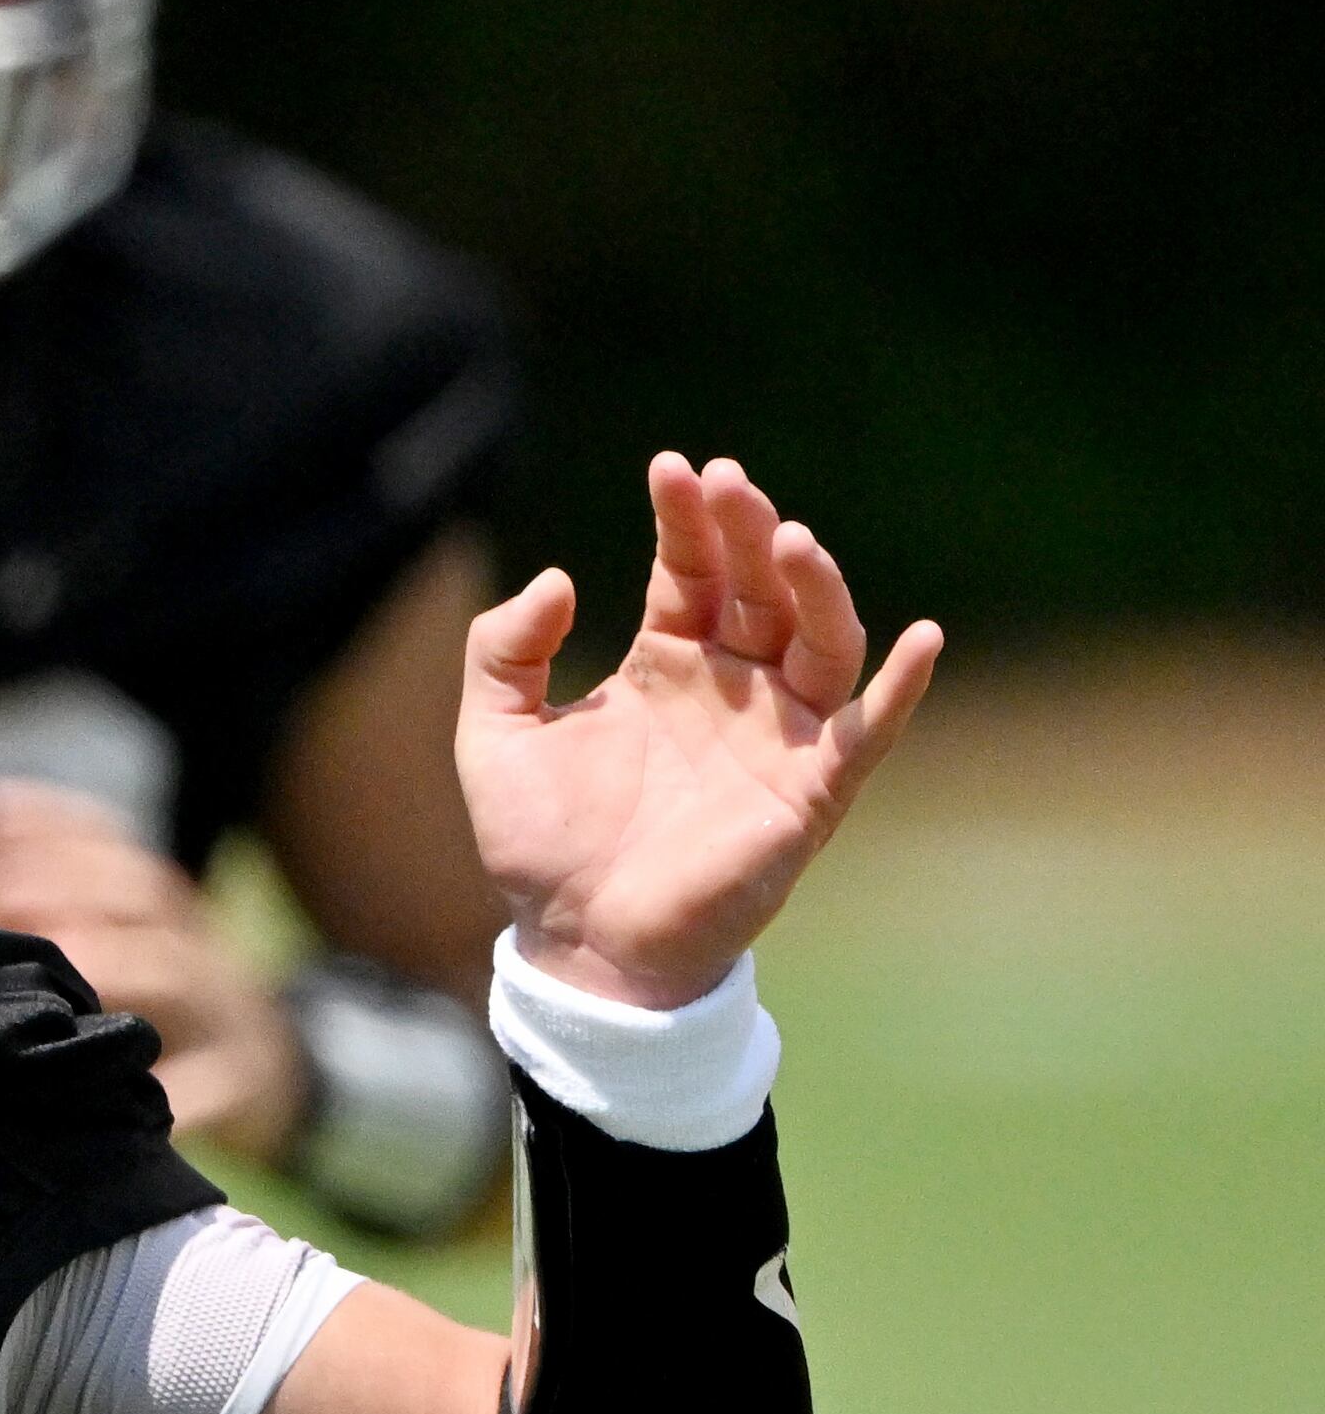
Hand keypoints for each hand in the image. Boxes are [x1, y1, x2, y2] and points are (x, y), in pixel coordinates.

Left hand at [0, 781, 307, 1159]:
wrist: (266, 1076)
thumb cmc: (148, 1007)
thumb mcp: (99, 946)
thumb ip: (16, 904)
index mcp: (152, 907)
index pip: (105, 838)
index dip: (44, 820)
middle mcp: (190, 939)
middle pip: (137, 885)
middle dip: (56, 881)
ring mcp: (222, 1006)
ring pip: (175, 966)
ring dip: (111, 960)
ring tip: (58, 967)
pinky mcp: (246, 1079)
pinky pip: (215, 1081)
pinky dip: (175, 1090)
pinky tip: (114, 1100)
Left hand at [461, 455, 942, 1008]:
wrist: (576, 946)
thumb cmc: (541, 845)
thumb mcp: (492, 734)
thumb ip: (502, 652)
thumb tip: (558, 578)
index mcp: (666, 663)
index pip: (690, 571)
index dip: (686, 520)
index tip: (672, 467)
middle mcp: (732, 687)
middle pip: (759, 590)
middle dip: (748, 532)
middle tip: (728, 484)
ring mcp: (776, 736)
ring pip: (820, 641)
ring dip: (814, 588)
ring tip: (790, 538)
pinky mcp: (808, 793)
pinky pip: (867, 731)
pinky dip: (898, 688)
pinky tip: (921, 637)